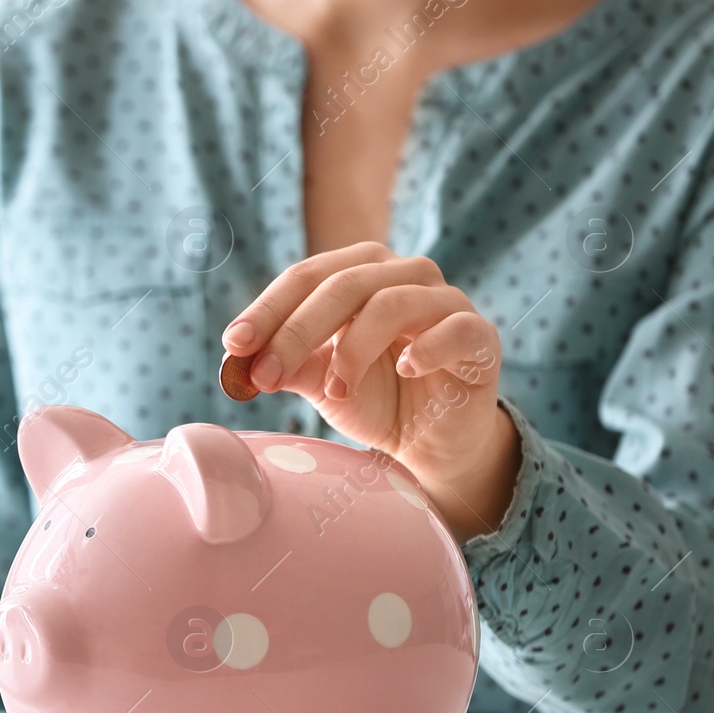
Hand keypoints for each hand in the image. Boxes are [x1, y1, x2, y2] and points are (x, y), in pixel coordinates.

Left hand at [221, 241, 520, 542]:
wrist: (430, 440)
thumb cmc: (373, 398)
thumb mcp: (320, 381)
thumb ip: (285, 364)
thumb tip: (236, 359)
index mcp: (360, 272)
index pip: (306, 276)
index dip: (267, 309)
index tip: (234, 344)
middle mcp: (404, 274)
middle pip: (343, 284)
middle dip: (297, 331)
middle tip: (267, 375)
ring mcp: (446, 301)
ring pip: (392, 303)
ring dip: (352, 350)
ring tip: (335, 392)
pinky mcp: (479, 336)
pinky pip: (454, 330)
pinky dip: (425, 349)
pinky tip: (404, 371)